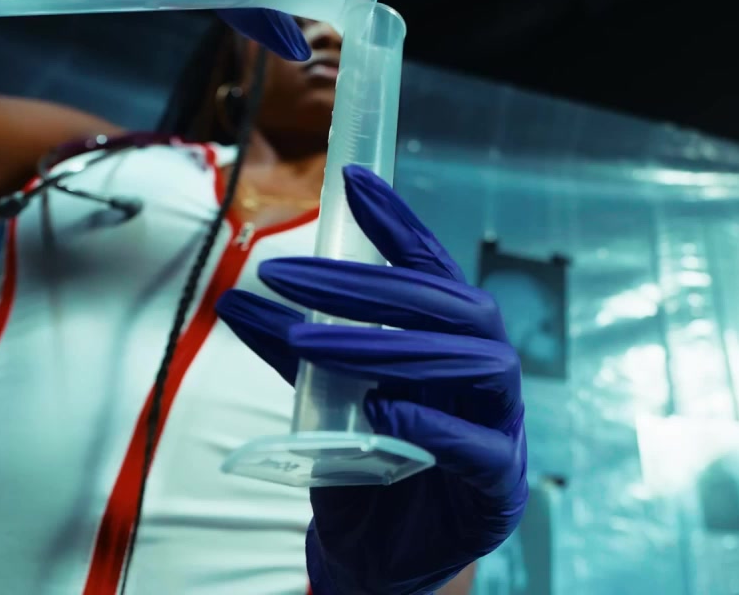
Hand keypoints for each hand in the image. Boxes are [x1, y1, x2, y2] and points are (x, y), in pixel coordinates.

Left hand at [216, 165, 527, 594]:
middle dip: (373, 284)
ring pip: (476, 362)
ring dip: (391, 346)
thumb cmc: (369, 470)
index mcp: (453, 345)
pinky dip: (434, 425)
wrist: (387, 559)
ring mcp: (501, 426)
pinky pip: (479, 446)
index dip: (399, 225)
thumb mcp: (324, 401)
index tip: (354, 181)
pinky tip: (383, 414)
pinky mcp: (498, 485)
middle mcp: (485, 374)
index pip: (434, 272)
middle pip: (453, 306)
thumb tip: (236, 299)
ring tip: (312, 343)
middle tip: (290, 275)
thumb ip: (295, 352)